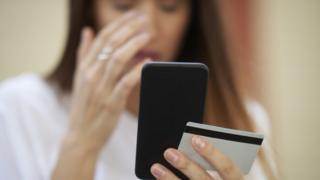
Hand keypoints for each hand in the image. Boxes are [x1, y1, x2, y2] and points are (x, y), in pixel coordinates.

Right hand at [64, 10, 151, 153]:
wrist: (81, 136)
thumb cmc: (83, 106)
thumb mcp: (79, 78)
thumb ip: (84, 53)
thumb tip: (87, 30)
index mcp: (84, 67)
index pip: (102, 38)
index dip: (119, 24)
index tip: (134, 15)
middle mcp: (91, 74)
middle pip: (110, 44)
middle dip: (128, 28)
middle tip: (144, 19)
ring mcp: (101, 88)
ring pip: (117, 59)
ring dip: (133, 44)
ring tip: (147, 34)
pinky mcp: (111, 103)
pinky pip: (125, 83)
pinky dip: (137, 71)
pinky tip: (148, 61)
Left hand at [150, 135, 243, 179]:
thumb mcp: (231, 176)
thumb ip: (216, 162)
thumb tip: (192, 141)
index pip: (228, 167)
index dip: (212, 152)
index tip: (195, 138)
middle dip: (186, 165)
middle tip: (169, 151)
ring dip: (170, 179)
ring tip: (155, 167)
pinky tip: (159, 179)